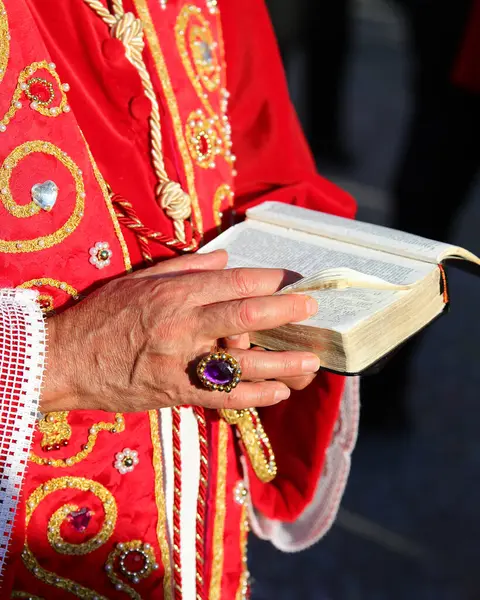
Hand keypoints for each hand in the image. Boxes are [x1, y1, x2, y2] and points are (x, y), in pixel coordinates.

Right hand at [42, 250, 319, 412]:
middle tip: (311, 308)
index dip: (267, 280)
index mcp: (173, 293)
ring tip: (311, 360)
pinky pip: (224, 396)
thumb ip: (183, 267)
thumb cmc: (100, 316)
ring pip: (242, 362)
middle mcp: (182, 325)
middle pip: (246, 316)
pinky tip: (279, 392)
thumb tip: (224, 257)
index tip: (287, 280)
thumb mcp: (137, 279)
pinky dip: (255, 395)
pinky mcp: (176, 392)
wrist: (64, 361)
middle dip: (285, 311)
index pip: (233, 282)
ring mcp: (180, 362)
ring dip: (282, 361)